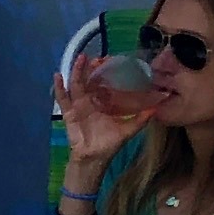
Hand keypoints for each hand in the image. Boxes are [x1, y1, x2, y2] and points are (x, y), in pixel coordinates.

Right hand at [56, 53, 148, 175]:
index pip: (103, 83)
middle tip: (95, 56)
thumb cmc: (109, 144)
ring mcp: (78, 106)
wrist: (94, 158)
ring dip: (77, 71)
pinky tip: (58, 76)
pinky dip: (59, 88)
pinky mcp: (69, 113)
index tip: (109, 60)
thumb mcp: (127, 130)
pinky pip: (63, 99)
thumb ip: (140, 119)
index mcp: (103, 103)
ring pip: (76, 85)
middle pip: (89, 80)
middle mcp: (90, 101)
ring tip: (80, 58)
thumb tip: (155, 108)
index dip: (105, 72)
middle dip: (91, 68)